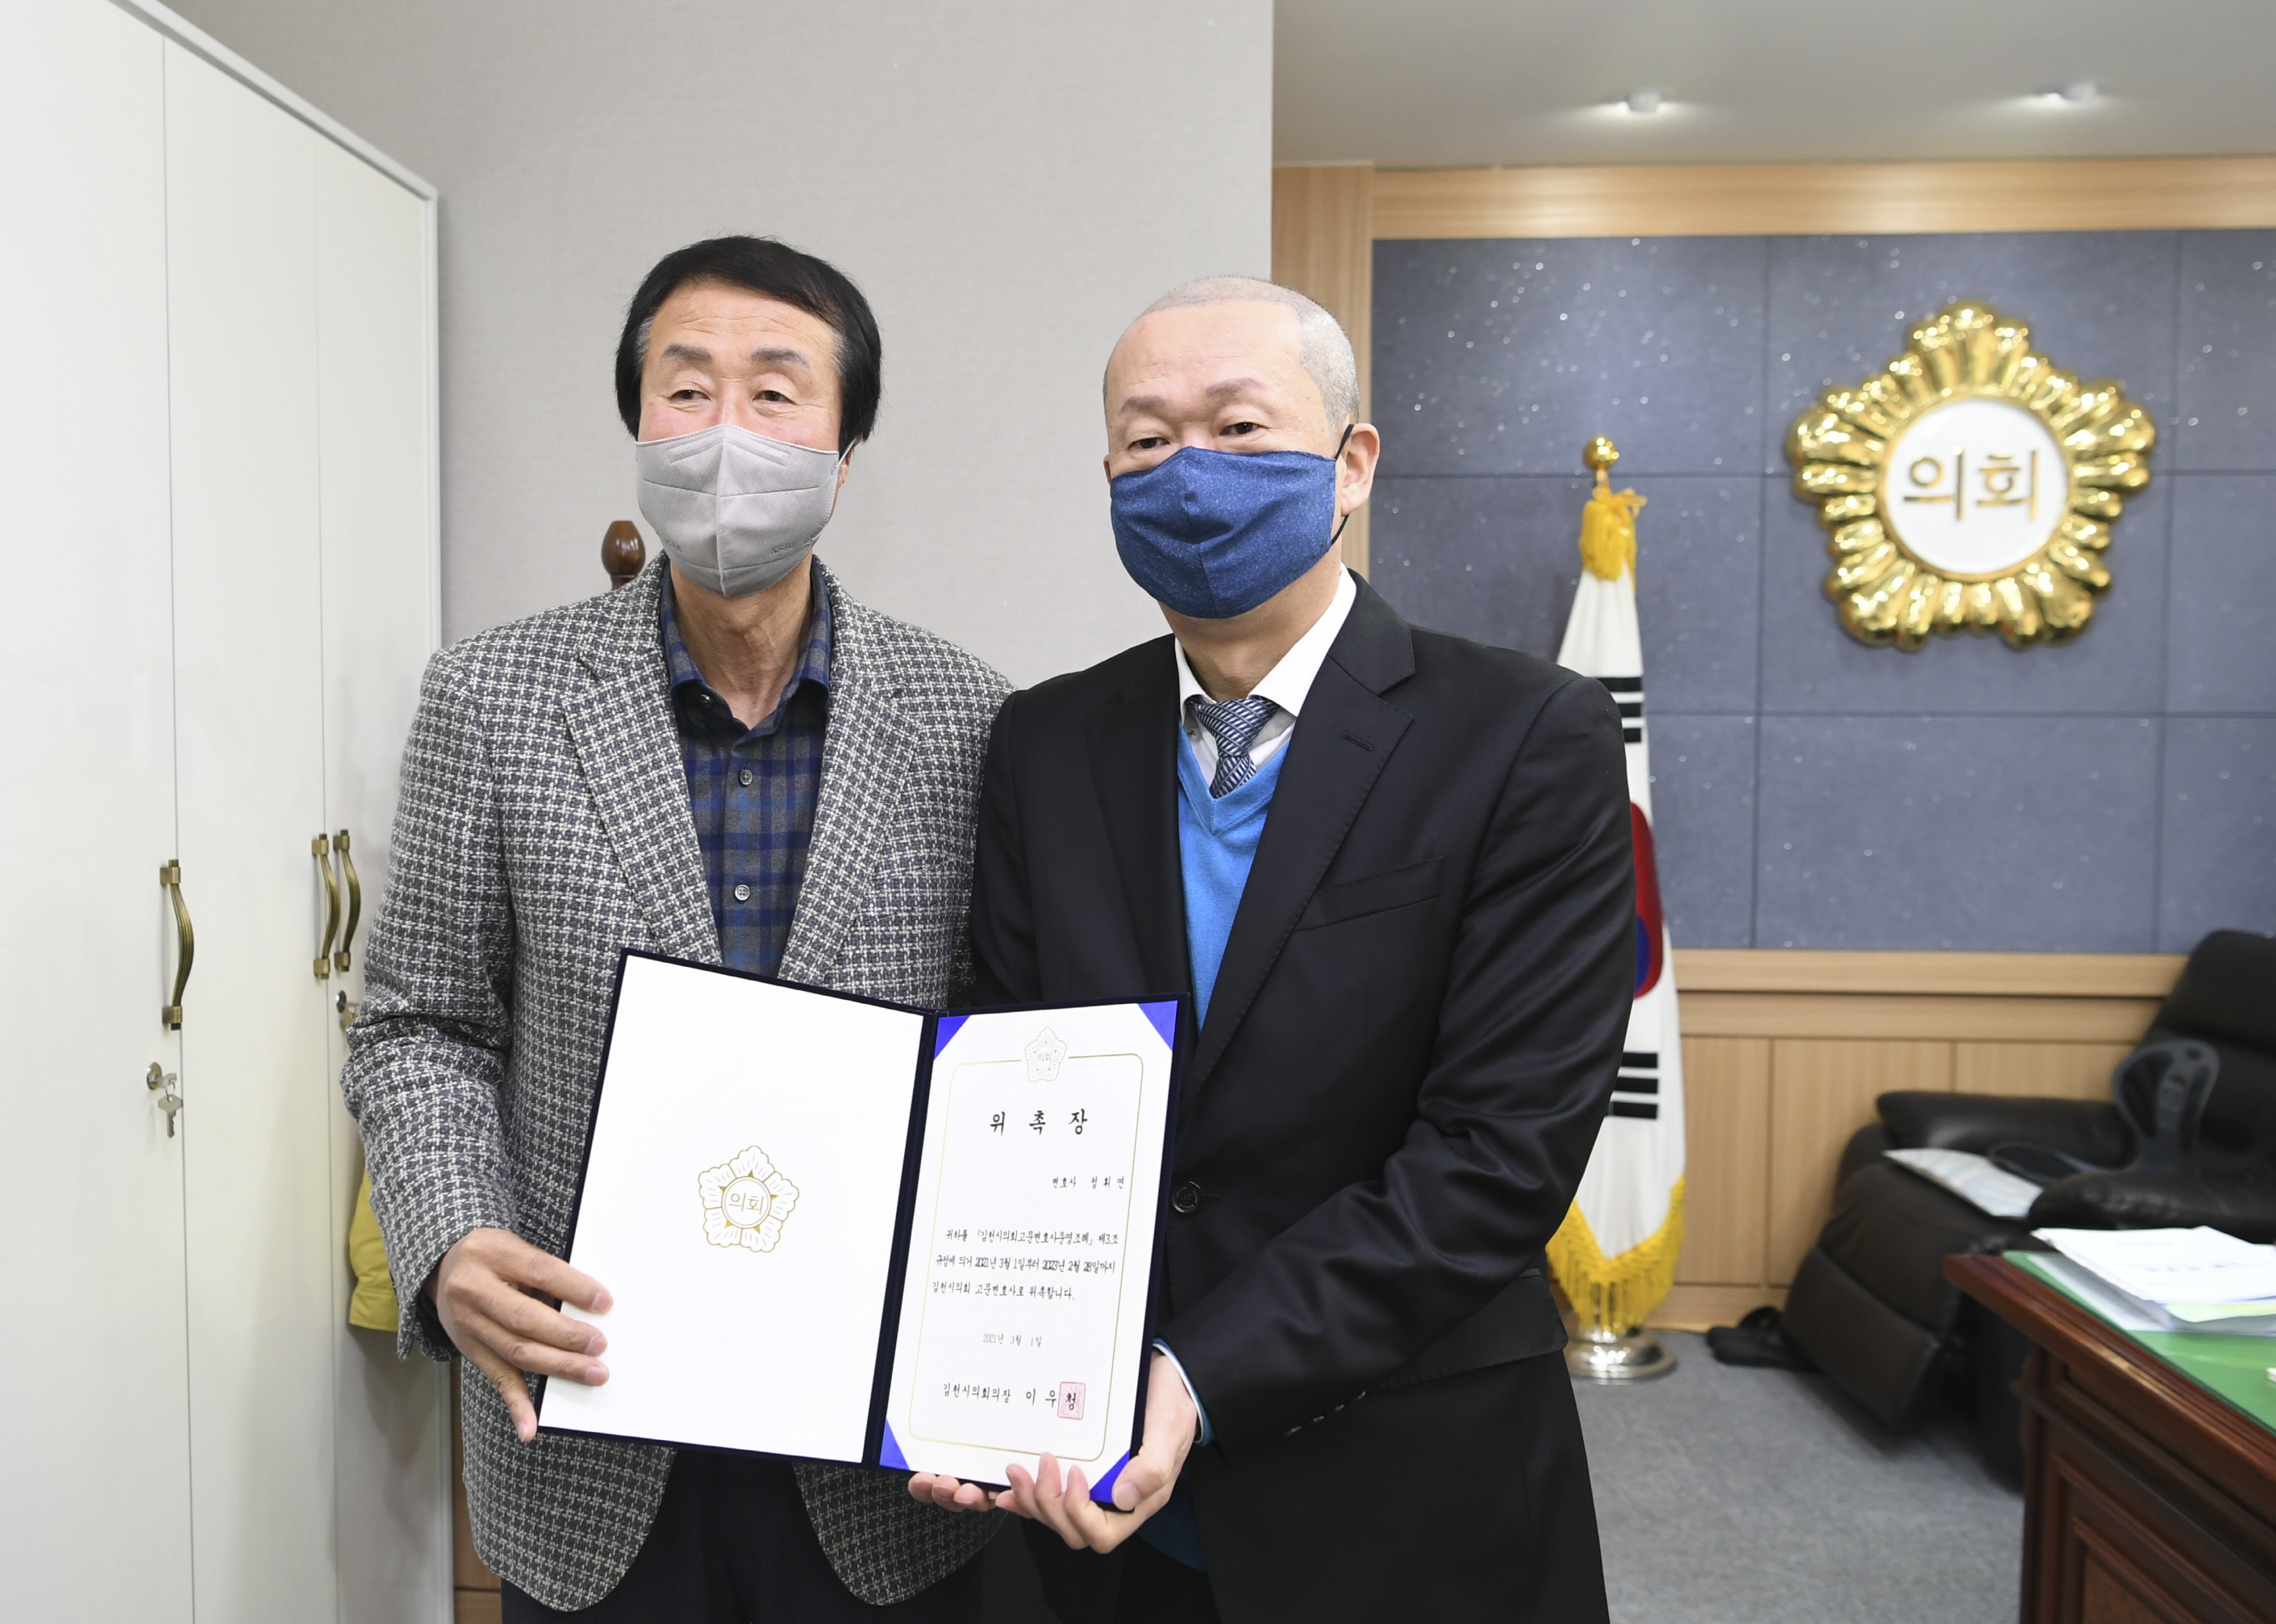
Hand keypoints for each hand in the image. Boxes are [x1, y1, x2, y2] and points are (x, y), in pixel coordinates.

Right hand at [430, 1227, 611, 1442]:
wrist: (443, 1267)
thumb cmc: (493, 1256)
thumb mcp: (514, 1249)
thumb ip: (546, 1274)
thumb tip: (591, 1304)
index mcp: (491, 1253)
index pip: (539, 1272)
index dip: (573, 1289)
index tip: (604, 1303)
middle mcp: (472, 1289)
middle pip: (525, 1319)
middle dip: (567, 1336)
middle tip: (600, 1346)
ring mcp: (466, 1324)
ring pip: (515, 1351)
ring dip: (556, 1367)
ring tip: (590, 1373)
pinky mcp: (468, 1350)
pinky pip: (495, 1378)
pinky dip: (516, 1405)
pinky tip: (530, 1428)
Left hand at [909, 1351, 1196, 1550]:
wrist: (1169, 1377)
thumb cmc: (1173, 1403)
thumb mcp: (1169, 1430)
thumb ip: (1152, 1468)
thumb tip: (1123, 1497)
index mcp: (1138, 1500)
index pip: (1103, 1533)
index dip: (1080, 1512)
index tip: (1074, 1473)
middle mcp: (1114, 1501)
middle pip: (1072, 1530)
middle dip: (1046, 1504)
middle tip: (1034, 1468)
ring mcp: (1094, 1488)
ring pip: (1056, 1517)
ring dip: (1031, 1500)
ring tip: (1016, 1471)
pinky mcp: (1081, 1471)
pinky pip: (1051, 1496)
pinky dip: (1027, 1495)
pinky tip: (1010, 1485)